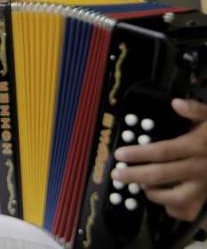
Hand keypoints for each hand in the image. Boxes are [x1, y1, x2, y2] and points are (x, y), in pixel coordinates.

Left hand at [111, 99, 206, 220]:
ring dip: (153, 194)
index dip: (138, 154)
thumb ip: (194, 109)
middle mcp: (197, 168)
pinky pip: (189, 210)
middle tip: (116, 175)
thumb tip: (176, 103)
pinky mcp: (206, 198)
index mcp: (194, 146)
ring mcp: (202, 186)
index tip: (120, 154)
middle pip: (160, 175)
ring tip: (139, 186)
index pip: (161, 152)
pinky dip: (173, 210)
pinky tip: (162, 202)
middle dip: (134, 176)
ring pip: (175, 198)